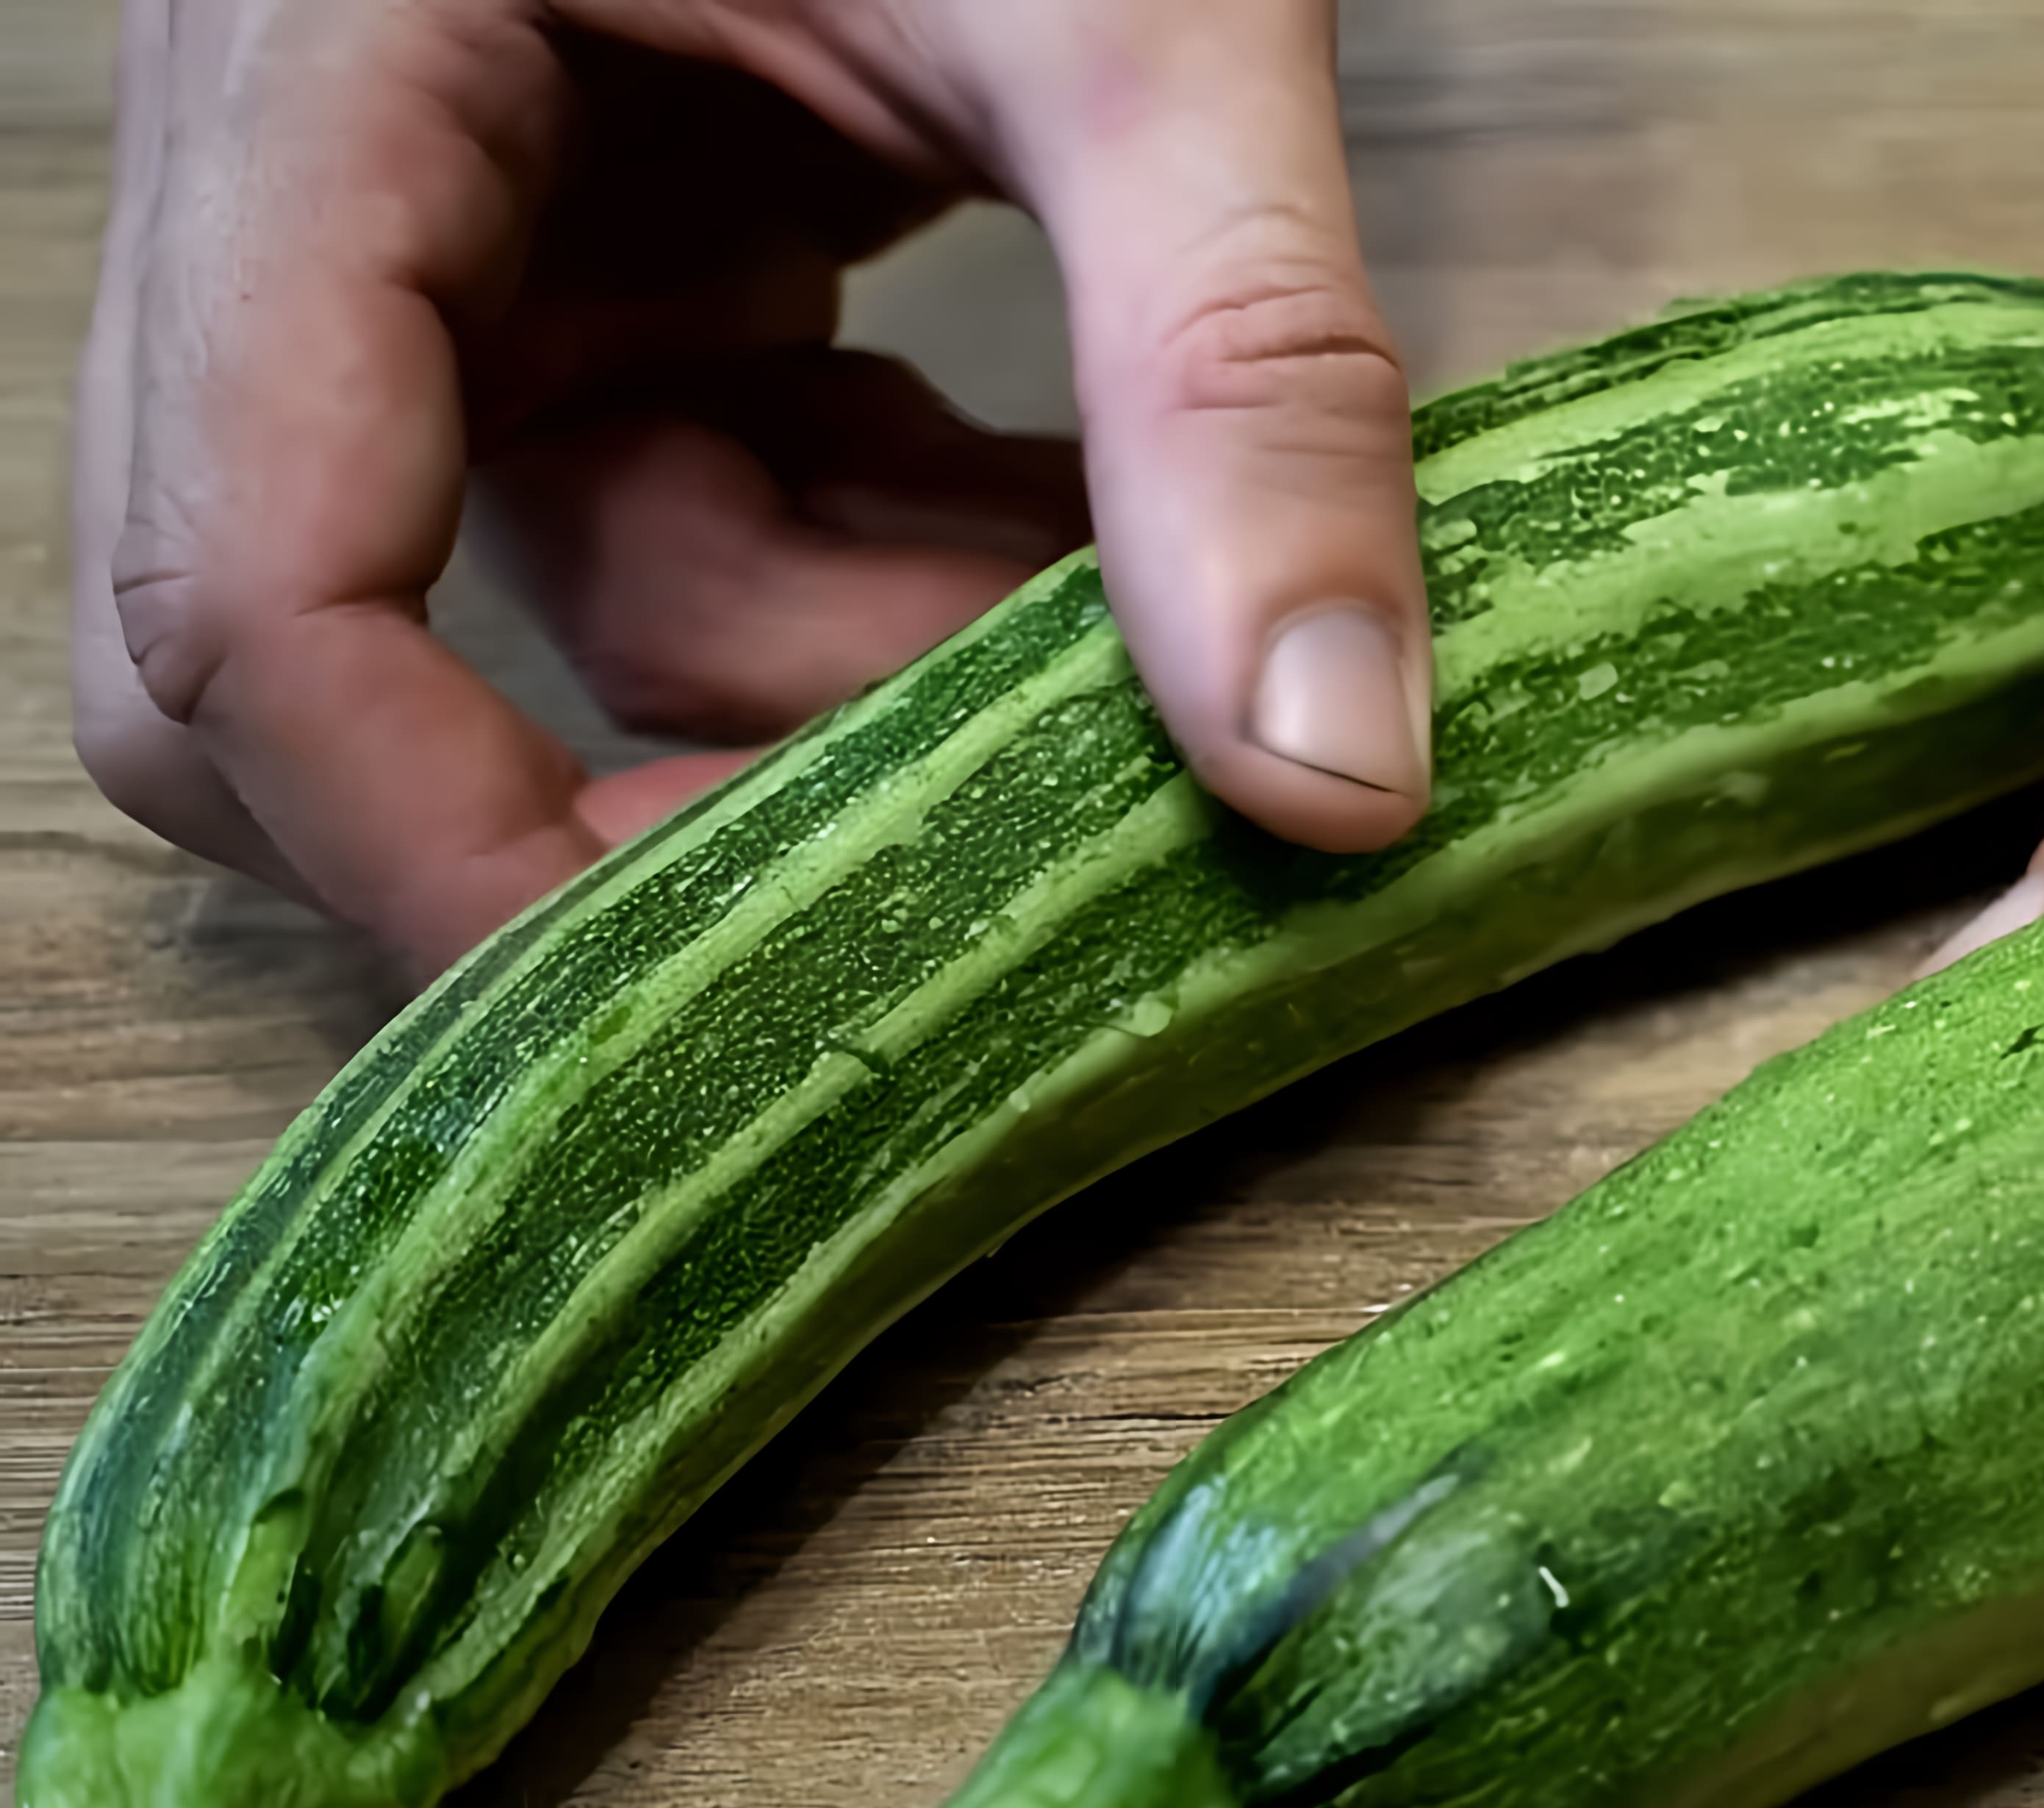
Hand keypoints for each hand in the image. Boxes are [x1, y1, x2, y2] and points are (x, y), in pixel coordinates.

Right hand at [74, 0, 1433, 975]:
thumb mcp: (1130, 9)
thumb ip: (1233, 373)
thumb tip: (1331, 777)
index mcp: (324, 94)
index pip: (235, 606)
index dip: (439, 859)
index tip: (735, 997)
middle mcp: (340, 192)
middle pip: (363, 653)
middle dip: (686, 761)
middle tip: (993, 803)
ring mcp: (479, 227)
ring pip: (609, 586)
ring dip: (870, 655)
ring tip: (1129, 595)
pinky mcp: (623, 245)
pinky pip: (714, 492)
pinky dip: (902, 555)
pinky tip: (1092, 528)